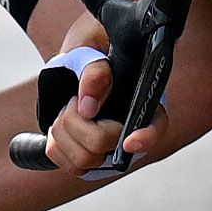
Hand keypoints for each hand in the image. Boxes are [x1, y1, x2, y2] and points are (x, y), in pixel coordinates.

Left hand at [40, 25, 168, 179]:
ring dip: (62, 131)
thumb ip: (94, 70)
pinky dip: (55, 145)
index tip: (128, 141)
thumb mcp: (92, 46)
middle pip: (103, 144)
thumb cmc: (93, 45)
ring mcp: (112, 148)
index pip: (156, 127)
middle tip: (74, 98)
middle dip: (75, 121)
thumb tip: (89, 108)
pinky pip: (69, 165)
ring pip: (83, 161)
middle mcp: (133, 130)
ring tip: (68, 108)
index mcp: (144, 99)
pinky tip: (60, 125)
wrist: (79, 55)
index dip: (145, 138)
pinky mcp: (91, 158)